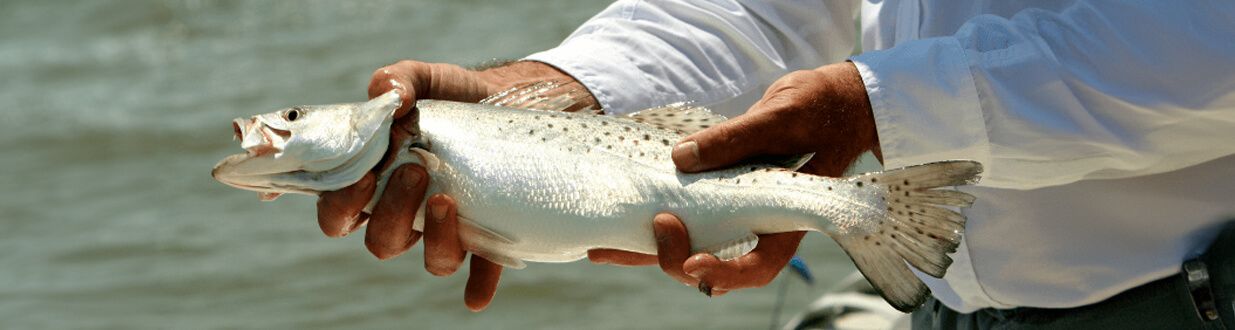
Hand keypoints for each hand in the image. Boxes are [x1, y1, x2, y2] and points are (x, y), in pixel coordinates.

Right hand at [316, 60, 595, 310]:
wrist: (507, 101)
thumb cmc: (452, 95)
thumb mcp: (424, 79)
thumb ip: (399, 80)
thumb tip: (388, 95)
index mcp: (376, 182)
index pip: (339, 213)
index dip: (340, 207)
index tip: (361, 176)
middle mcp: (408, 214)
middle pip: (382, 241)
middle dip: (392, 212)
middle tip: (414, 171)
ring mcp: (449, 228)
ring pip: (432, 259)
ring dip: (434, 239)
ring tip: (448, 199)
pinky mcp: (490, 233)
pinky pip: (482, 270)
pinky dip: (478, 285)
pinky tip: (477, 295)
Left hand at [588, 62, 879, 293]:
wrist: (832, 101)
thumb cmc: (820, 109)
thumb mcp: (783, 116)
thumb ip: (737, 139)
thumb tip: (681, 159)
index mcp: (786, 217)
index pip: (759, 264)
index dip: (725, 272)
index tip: (694, 262)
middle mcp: (756, 223)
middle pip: (712, 263)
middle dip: (673, 258)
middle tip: (656, 223)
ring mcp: (734, 210)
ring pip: (689, 244)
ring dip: (647, 251)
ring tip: (603, 248)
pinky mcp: (716, 192)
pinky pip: (682, 214)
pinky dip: (649, 220)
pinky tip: (616, 217)